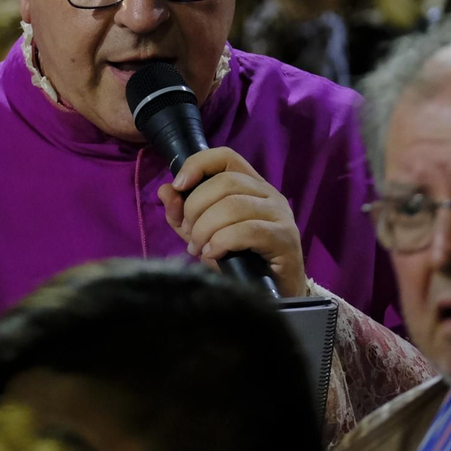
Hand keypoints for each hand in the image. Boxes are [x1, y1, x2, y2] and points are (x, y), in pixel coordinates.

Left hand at [157, 147, 307, 296]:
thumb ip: (182, 214)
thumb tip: (165, 190)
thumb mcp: (202, 234)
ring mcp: (280, 214)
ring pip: (234, 205)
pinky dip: (222, 241)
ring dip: (206, 228)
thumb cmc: (239, 260)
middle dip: (196, 207)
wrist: (273, 294)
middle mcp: (269, 193)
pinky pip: (247, 230)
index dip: (198, 164)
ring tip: (199, 249)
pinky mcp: (285, 238)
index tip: (178, 185)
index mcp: (251, 184)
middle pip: (225, 182)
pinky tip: (213, 254)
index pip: (225, 157)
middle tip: (189, 235)